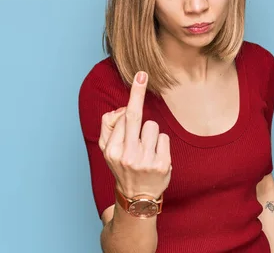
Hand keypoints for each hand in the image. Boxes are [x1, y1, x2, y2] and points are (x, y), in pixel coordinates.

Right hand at [99, 71, 171, 198]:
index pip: (120, 117)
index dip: (132, 98)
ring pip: (152, 126)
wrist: (137, 198)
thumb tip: (122, 108)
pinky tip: (156, 157)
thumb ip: (109, 128)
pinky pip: (164, 138)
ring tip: (146, 150)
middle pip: (134, 116)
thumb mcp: (108, 151)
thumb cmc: (124, 166)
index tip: (138, 78)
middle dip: (137, 93)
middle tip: (142, 75)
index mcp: (111, 150)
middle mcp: (126, 155)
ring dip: (151, 134)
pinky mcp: (161, 164)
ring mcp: (144, 160)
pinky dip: (161, 144)